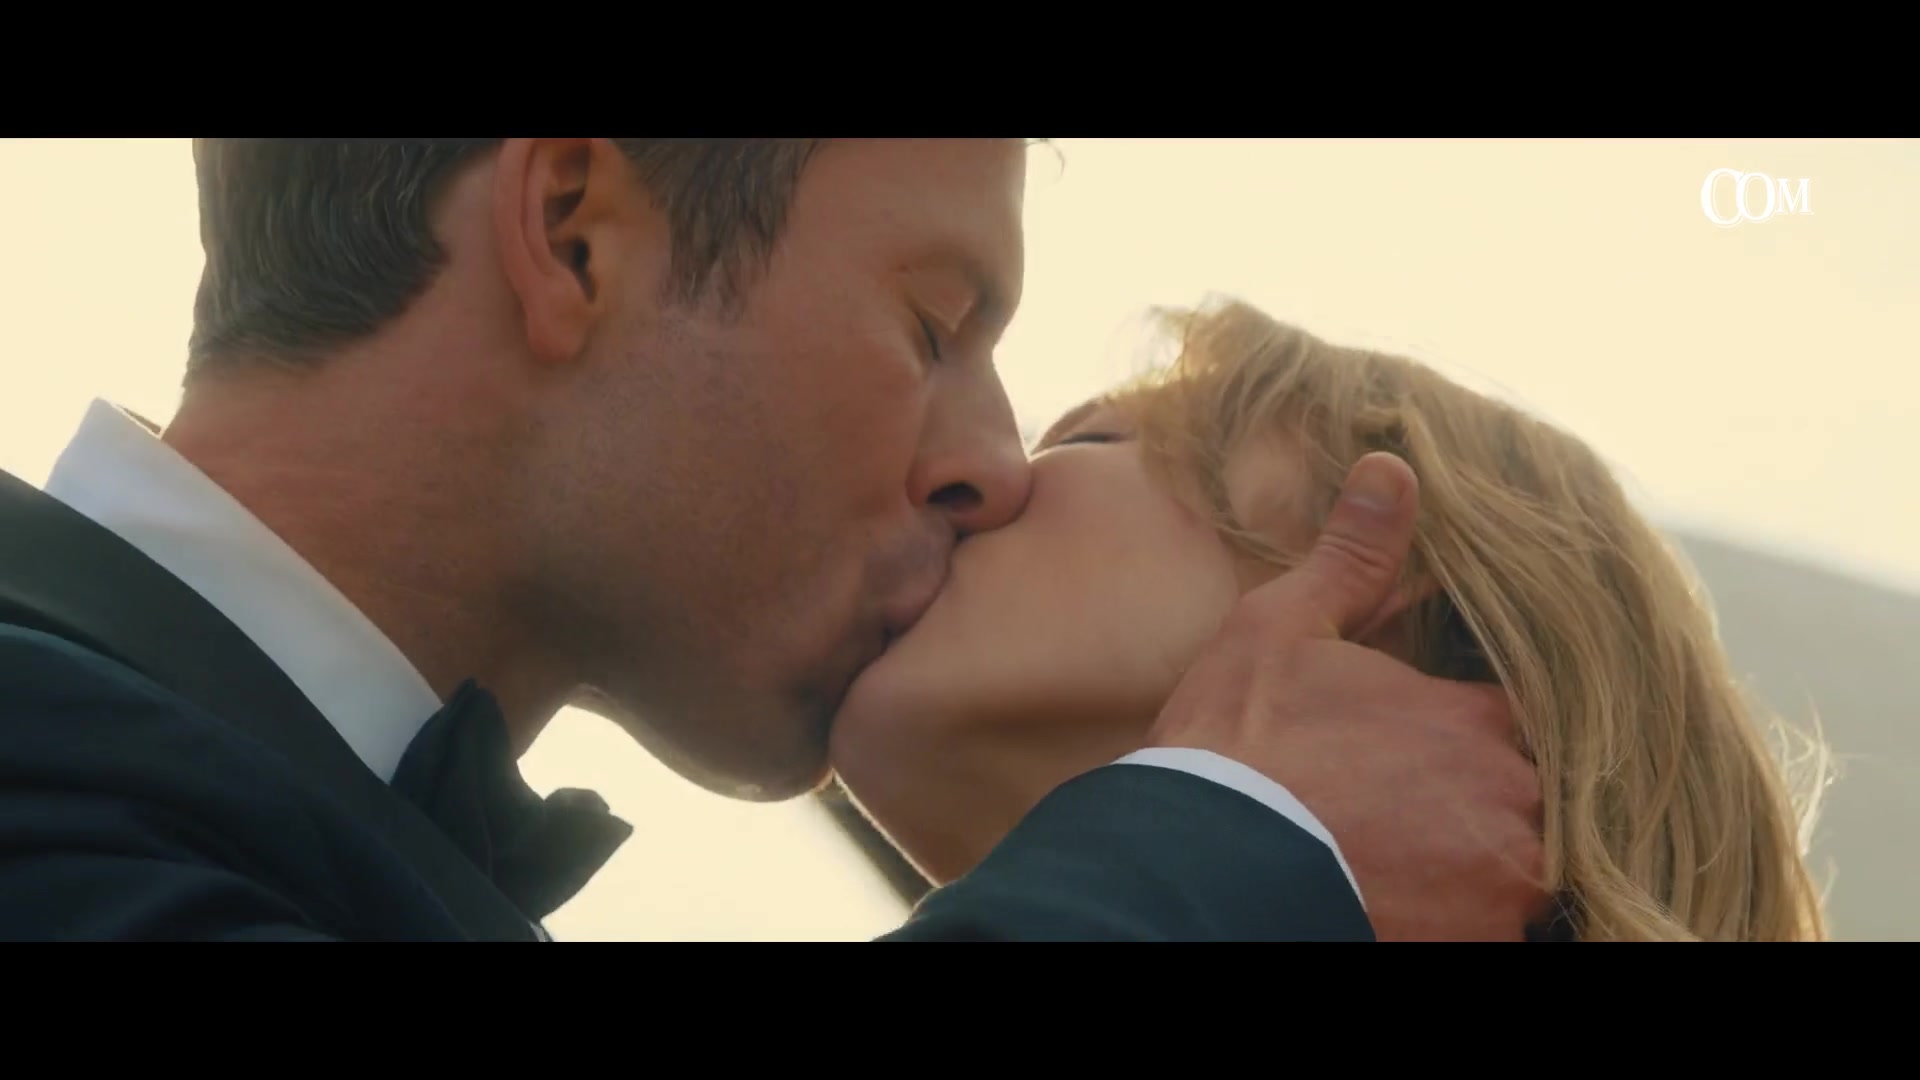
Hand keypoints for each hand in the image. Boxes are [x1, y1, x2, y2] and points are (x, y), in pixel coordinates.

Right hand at [1146, 452, 1546, 939]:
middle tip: (1398, 816)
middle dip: (1478, 807)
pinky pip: (1495, 928)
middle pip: (1529, 802)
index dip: (1468, 735)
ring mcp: (1503, 887)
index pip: (1516, 721)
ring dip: (1472, 870)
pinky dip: (1453, 918)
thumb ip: (1354, 557)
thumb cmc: (1238, 744)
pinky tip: (1396, 904)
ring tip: (1396, 867)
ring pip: (1516, 872)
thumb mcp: (1284, 630)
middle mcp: (1516, 803)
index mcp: (1478, 719)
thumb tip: (1396, 467)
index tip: (1418, 749)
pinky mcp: (1476, 944)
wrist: (1200, 867)